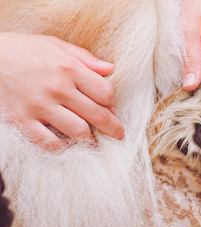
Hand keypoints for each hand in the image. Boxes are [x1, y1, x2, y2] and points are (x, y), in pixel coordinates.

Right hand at [0, 32, 123, 149]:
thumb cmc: (23, 49)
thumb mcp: (55, 44)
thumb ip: (85, 58)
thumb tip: (110, 68)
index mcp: (68, 68)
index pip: (104, 92)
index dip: (111, 102)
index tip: (111, 107)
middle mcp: (57, 88)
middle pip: (96, 114)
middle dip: (113, 128)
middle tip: (119, 134)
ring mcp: (39, 106)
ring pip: (78, 131)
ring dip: (91, 140)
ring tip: (95, 143)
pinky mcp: (22, 120)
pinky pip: (48, 142)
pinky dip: (62, 148)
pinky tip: (67, 146)